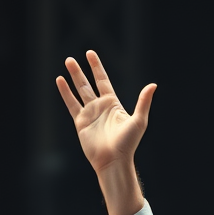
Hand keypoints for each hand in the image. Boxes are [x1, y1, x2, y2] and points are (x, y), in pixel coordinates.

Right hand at [56, 50, 155, 175]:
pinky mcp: (80, 122)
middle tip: (73, 58)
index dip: (97, 67)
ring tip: (67, 63)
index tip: (90, 54)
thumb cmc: (128, 143)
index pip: (103, 80)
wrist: (113, 160)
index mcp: (113, 104)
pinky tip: (60, 80)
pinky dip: (65, 92)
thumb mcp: (139, 120)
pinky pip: (71, 103)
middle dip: (81, 71)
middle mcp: (100, 107)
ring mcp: (89, 114)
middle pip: (88, 84)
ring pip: (79, 91)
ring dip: (73, 77)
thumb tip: (153, 85)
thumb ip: (143, 101)